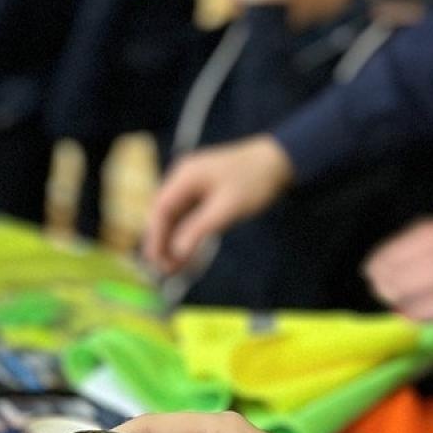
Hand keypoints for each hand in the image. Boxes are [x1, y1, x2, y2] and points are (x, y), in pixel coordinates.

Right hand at [144, 135, 290, 272]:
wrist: (277, 161)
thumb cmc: (254, 181)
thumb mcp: (227, 208)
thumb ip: (199, 228)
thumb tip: (176, 251)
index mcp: (185, 176)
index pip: (160, 209)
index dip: (155, 237)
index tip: (155, 262)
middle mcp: (183, 178)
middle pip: (163, 214)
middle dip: (162, 243)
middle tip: (165, 271)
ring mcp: (191, 185)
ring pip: (174, 218)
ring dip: (174, 242)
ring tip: (176, 269)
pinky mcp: (202, 192)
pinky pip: (187, 217)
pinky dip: (187, 235)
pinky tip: (188, 255)